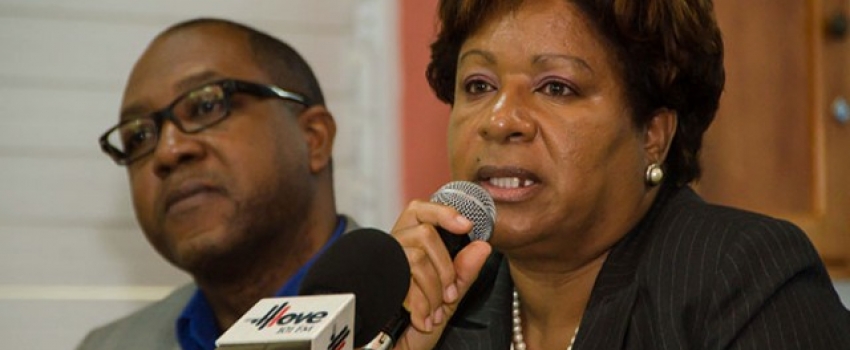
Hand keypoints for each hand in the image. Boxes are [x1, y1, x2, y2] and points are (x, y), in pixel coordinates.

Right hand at [389, 200, 492, 349]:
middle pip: (425, 234)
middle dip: (445, 268)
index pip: (420, 210)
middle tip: (449, 296)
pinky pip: (405, 282)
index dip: (442, 212)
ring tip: (434, 314)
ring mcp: (380, 266)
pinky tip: (422, 320)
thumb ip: (463, 274)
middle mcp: (390, 251)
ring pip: (417, 258)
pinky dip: (421, 305)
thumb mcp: (447, 300)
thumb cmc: (414, 329)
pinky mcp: (373, 283)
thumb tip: (483, 246)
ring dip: (433, 291)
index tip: (467, 225)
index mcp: (407, 247)